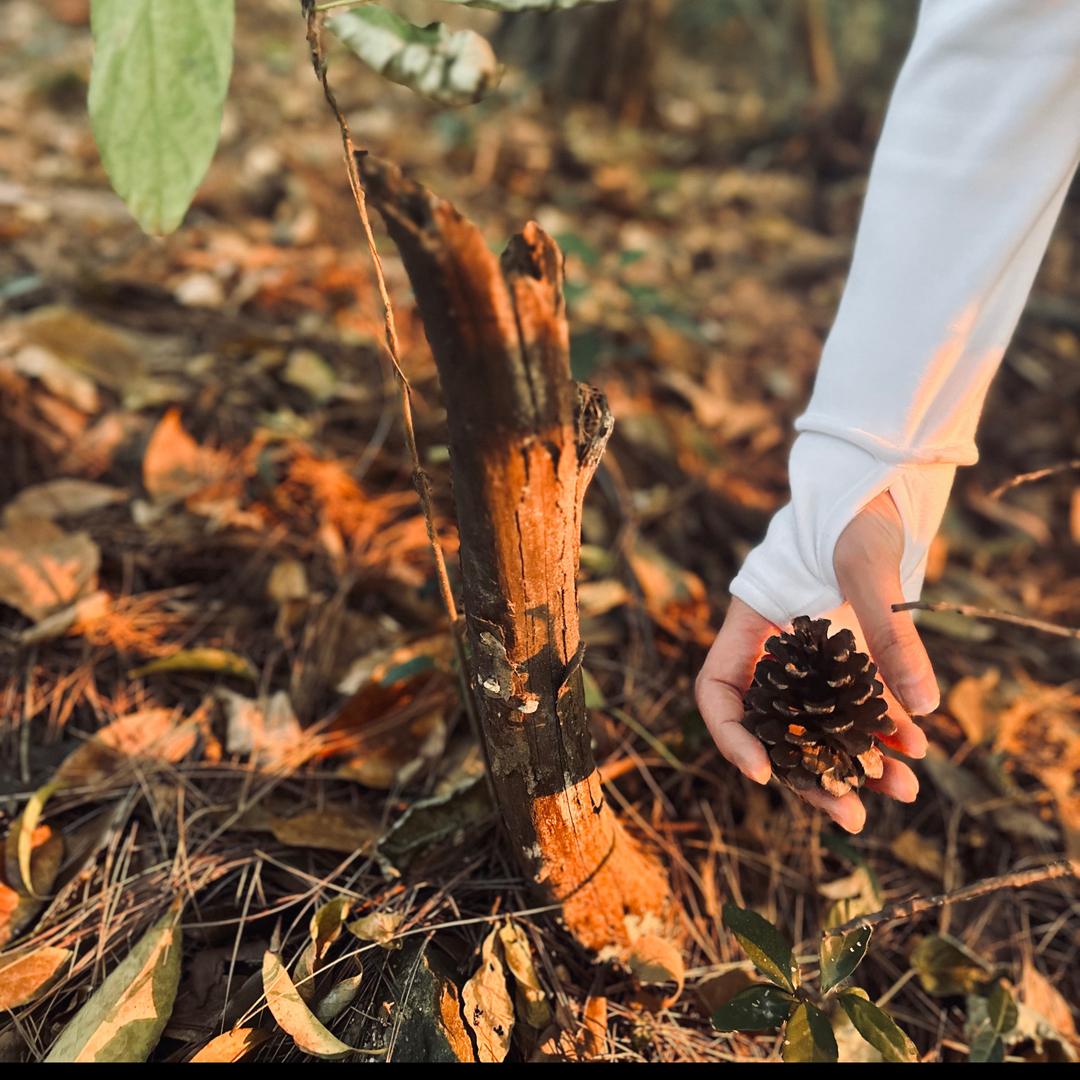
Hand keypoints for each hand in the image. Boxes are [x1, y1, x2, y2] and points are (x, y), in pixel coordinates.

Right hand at [696, 491, 938, 832]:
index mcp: (752, 626)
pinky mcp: (853, 659)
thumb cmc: (855, 513)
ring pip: (825, 725)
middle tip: (852, 815)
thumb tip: (921, 704)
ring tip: (902, 791)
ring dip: (860, 762)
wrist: (884, 489)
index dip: (733, 737)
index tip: (765, 772)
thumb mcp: (867, 565)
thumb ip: (888, 630)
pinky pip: (865, 707)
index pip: (720, 692)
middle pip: (779, 726)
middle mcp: (777, 651)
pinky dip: (889, 731)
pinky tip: (918, 749)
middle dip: (812, 774)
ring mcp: (815, 659)